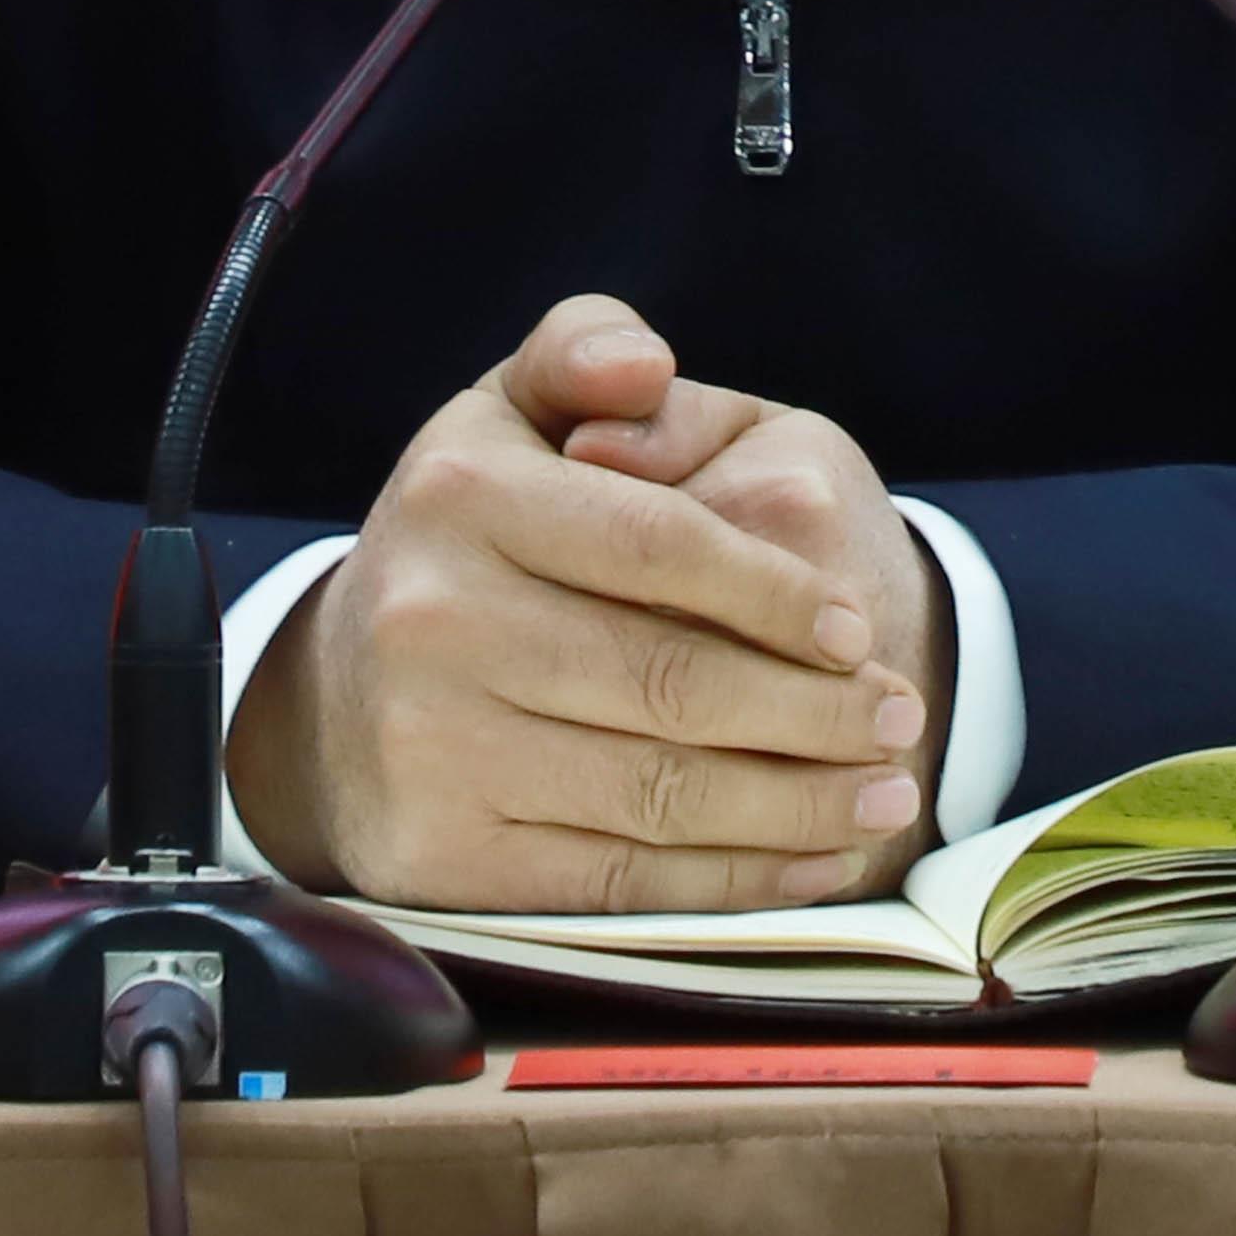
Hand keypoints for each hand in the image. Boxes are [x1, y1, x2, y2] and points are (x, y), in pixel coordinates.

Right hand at [224, 295, 940, 909]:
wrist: (332, 705)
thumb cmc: (463, 544)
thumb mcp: (504, 417)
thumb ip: (581, 354)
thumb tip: (643, 370)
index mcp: (461, 494)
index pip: (658, 544)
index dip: (775, 592)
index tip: (860, 628)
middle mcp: (434, 619)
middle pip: (671, 681)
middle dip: (815, 710)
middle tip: (903, 717)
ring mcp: (432, 747)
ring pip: (662, 791)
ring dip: (800, 802)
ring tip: (888, 790)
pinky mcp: (444, 857)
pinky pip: (623, 878)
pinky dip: (735, 881)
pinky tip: (813, 861)